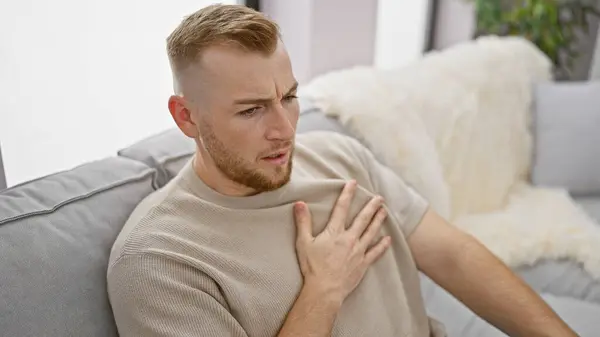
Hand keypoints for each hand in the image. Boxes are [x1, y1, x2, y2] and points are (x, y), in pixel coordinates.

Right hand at [293, 180, 390, 303]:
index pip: (342, 208)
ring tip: (385, 211)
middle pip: (363, 218)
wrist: (324, 289)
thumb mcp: (303, 242)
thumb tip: (300, 204)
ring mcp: (358, 251)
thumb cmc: (312, 267)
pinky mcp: (363, 264)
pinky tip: (388, 239)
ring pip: (371, 232)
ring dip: (379, 220)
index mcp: (334, 232)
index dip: (347, 194)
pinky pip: (376, 252)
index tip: (353, 183)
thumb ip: (303, 222)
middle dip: (371, 206)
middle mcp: (349, 239)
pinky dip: (382, 245)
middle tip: (379, 198)